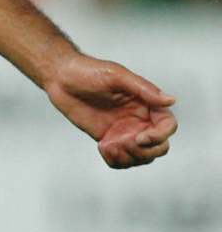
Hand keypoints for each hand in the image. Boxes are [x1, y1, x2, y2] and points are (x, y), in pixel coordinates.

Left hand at [44, 54, 176, 167]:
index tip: (139, 138)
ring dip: (129, 157)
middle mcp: (140, 119)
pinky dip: (116, 160)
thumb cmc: (88, 71)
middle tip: (121, 142)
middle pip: (160, 147)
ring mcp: (124, 131)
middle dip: (145, 151)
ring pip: (142, 156)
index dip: (160, 137)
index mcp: (146, 103)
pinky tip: (102, 147)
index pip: (168, 126)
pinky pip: (121, 159)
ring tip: (108, 145)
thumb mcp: (116, 76)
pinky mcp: (108, 138)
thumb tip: (171, 100)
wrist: (60, 78)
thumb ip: (143, 88)